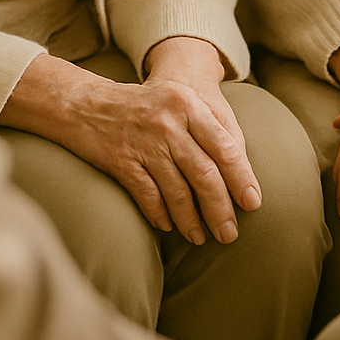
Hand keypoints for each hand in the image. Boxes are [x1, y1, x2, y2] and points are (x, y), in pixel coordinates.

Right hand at [0, 37, 260, 245]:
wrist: (86, 103)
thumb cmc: (142, 105)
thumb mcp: (177, 101)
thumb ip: (208, 126)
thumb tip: (239, 165)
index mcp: (188, 104)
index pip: (225, 147)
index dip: (242, 178)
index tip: (253, 203)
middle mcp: (169, 121)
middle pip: (205, 174)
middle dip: (220, 209)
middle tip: (229, 234)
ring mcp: (144, 141)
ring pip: (178, 191)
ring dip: (191, 220)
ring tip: (200, 238)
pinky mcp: (122, 160)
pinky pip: (149, 196)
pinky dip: (161, 215)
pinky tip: (169, 227)